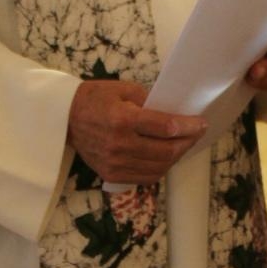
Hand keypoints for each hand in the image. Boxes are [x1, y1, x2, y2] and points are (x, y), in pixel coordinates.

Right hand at [67, 79, 205, 185]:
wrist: (64, 117)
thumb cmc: (96, 99)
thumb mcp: (124, 90)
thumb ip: (151, 101)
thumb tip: (176, 113)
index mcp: (122, 120)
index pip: (166, 128)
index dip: (189, 127)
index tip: (201, 123)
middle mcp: (119, 145)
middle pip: (166, 151)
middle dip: (187, 143)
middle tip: (196, 134)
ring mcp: (114, 163)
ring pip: (158, 168)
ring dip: (176, 157)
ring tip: (183, 145)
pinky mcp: (111, 175)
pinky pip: (145, 177)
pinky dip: (160, 169)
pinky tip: (166, 157)